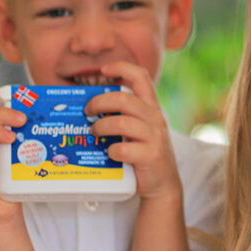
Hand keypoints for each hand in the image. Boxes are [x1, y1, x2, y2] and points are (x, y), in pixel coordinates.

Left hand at [85, 61, 181, 203]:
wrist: (163, 182)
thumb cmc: (143, 152)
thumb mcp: (139, 128)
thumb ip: (123, 115)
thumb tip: (88, 107)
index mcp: (151, 107)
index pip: (141, 77)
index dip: (122, 67)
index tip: (104, 69)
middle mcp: (155, 118)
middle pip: (124, 99)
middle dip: (99, 102)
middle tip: (87, 111)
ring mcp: (155, 137)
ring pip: (122, 122)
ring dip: (101, 127)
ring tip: (93, 133)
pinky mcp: (151, 156)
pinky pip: (124, 148)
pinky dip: (112, 150)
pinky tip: (110, 153)